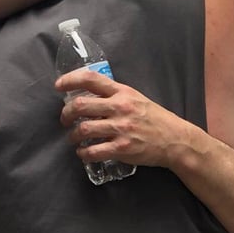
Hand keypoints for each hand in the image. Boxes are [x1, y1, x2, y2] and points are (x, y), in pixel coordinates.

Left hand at [56, 69, 192, 167]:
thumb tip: (90, 94)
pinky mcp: (122, 148)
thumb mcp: (136, 98)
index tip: (59, 86)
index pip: (91, 79)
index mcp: (122, 92)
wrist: (174, 139)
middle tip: (65, 119)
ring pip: (84, 130)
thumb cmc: (154, 117)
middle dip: (66, 114)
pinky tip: (83, 153)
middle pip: (80, 106)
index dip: (70, 80)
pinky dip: (83, 153)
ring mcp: (120, 129)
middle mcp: (120, 107)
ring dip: (73, 135)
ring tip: (74, 138)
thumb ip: (115, 95)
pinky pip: (93, 151)